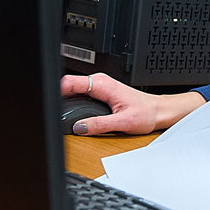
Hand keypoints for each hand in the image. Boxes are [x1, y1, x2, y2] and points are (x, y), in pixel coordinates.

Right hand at [60, 73, 205, 135]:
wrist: (158, 111)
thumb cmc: (146, 113)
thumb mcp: (122, 122)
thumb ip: (99, 125)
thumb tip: (80, 127)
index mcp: (102, 84)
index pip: (70, 82)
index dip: (56, 92)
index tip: (51, 104)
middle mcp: (100, 82)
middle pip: (68, 85)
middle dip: (59, 97)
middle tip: (53, 112)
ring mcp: (99, 86)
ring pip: (74, 90)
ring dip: (67, 100)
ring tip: (61, 113)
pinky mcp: (100, 92)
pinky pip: (81, 94)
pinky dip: (74, 102)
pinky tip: (74, 112)